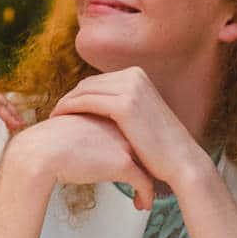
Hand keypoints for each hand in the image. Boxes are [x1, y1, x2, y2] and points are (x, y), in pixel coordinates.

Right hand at [0, 114, 156, 206]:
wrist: (40, 151)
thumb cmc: (45, 144)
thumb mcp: (67, 131)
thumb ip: (82, 135)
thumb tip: (83, 148)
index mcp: (105, 116)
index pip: (127, 131)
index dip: (132, 148)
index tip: (133, 163)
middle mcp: (118, 127)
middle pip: (142, 146)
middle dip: (147, 164)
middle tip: (146, 179)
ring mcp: (123, 144)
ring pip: (148, 164)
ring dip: (150, 182)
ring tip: (144, 196)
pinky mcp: (123, 163)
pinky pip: (145, 183)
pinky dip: (146, 196)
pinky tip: (142, 205)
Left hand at [50, 68, 211, 201]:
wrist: (181, 162)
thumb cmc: (159, 147)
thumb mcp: (140, 115)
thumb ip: (120, 105)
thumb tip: (96, 106)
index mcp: (137, 75)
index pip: (97, 81)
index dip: (78, 94)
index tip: (65, 109)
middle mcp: (134, 76)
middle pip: (88, 83)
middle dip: (70, 98)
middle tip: (55, 114)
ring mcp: (130, 88)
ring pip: (84, 91)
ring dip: (65, 103)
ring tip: (54, 119)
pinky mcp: (125, 104)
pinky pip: (86, 101)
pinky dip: (69, 108)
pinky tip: (59, 120)